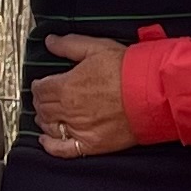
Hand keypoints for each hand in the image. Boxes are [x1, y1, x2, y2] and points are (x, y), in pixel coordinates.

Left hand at [31, 34, 134, 156]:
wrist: (152, 92)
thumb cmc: (128, 69)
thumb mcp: (97, 47)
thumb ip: (70, 45)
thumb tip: (50, 41)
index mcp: (67, 86)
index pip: (41, 88)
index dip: (38, 85)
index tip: (40, 84)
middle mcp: (69, 109)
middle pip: (43, 107)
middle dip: (40, 101)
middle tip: (43, 98)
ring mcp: (79, 128)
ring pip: (50, 126)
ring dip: (44, 119)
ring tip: (46, 115)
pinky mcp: (92, 144)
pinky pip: (63, 149)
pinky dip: (50, 146)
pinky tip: (45, 140)